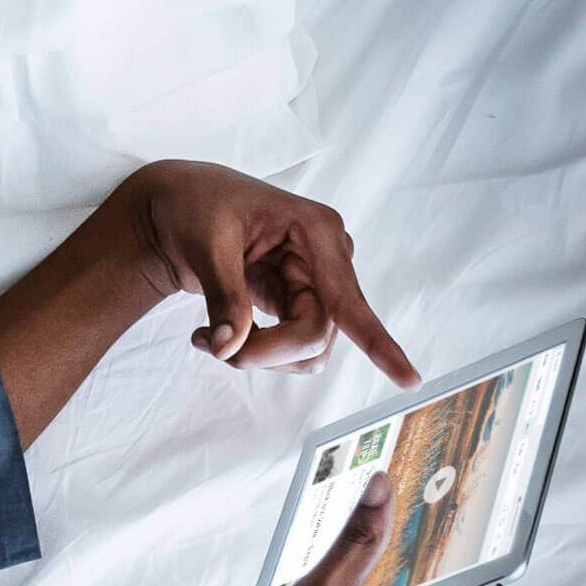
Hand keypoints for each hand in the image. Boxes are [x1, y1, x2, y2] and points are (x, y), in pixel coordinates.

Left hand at [108, 160, 419, 386]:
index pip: (348, 301)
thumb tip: (229, 347)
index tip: (410, 380)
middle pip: (315, 336)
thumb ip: (223, 297)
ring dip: (256, 355)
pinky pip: (289, 347)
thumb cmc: (194, 205)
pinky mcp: (298, 301)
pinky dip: (252, 351)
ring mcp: (316, 283)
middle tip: (207, 344)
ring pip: (306, 349)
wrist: (174, 206)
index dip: (378, 343)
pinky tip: (214, 334)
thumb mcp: (204, 244)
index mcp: (317, 230)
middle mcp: (328, 259)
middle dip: (263, 352)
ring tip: (206, 336)